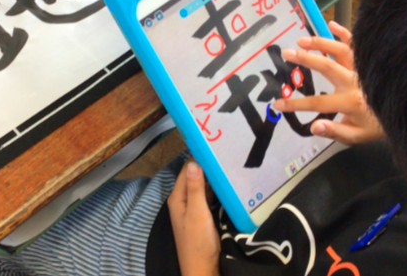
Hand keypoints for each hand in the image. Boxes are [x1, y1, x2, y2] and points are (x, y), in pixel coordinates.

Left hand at [168, 158, 220, 275]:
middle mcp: (183, 199)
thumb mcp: (197, 214)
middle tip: (225, 150)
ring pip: (203, 186)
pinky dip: (216, 188)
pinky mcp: (203, 215)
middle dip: (207, 164)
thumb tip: (194, 162)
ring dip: (213, 176)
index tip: (212, 142)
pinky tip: (228, 182)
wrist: (202, 269)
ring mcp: (193, 207)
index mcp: (178, 197)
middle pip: (195, 176)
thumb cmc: (198, 242)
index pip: (187, 169)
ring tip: (228, 161)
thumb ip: (195, 189)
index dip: (198, 156)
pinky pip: (209, 196)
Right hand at [272, 21, 384, 144]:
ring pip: (340, 51)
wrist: (401, 113)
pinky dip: (345, 33)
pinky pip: (356, 45)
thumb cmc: (374, 125)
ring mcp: (361, 69)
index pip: (317, 102)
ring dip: (320, 43)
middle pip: (327, 66)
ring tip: (301, 40)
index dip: (295, 104)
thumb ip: (334, 131)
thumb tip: (314, 126)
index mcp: (350, 101)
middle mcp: (355, 82)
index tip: (277, 104)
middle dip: (305, 59)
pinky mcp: (365, 63)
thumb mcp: (355, 136)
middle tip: (287, 53)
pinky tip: (331, 25)